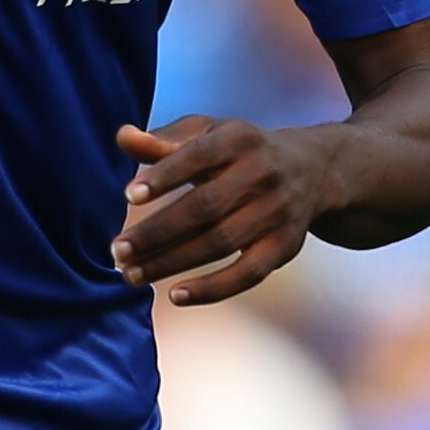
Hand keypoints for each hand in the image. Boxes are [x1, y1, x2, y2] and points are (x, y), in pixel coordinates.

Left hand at [108, 116, 334, 305]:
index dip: (163, 176)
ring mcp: (276, 212)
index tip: (128, 197)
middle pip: (204, 208)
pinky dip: (212, 288)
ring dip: (172, 262)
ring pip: (219, 243)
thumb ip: (163, 141)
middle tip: (118, 251)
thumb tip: (122, 137)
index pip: (197, 157)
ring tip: (131, 274)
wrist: (311, 169)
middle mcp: (262, 174)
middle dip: (157, 232)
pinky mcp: (285, 246)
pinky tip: (175, 295)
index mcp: (238, 140)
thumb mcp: (207, 134)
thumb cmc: (239, 151)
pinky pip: (248, 274)